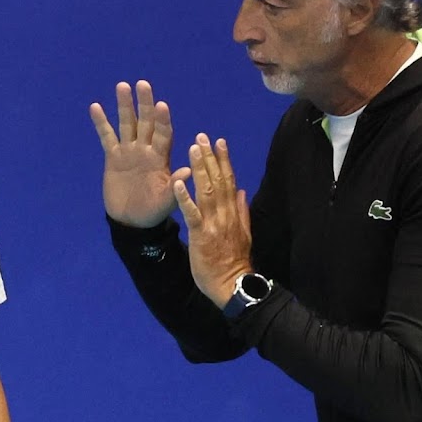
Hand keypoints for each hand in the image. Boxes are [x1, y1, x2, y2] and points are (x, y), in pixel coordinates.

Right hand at [89, 80, 190, 227]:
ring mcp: (129, 151)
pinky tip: (96, 107)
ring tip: (122, 86)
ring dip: (125, 106)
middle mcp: (145, 149)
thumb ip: (175, 186)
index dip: (162, 121)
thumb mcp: (167, 201)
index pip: (163, 134)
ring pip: (127, 124)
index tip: (162, 105)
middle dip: (145, 103)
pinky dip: (101, 122)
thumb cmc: (154, 210)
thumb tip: (188, 171)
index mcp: (161, 158)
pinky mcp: (113, 157)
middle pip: (146, 122)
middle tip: (143, 84)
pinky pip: (107, 137)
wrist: (132, 220)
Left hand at [173, 134, 252, 306]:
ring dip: (199, 169)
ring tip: (193, 149)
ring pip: (206, 191)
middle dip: (210, 157)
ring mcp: (213, 223)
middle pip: (218, 180)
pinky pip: (192, 213)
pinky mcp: (201, 235)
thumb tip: (243, 191)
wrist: (232, 285)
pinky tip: (178, 182)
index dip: (224, 160)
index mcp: (233, 213)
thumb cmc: (234, 261)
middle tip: (202, 137)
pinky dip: (185, 197)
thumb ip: (242, 211)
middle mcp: (225, 214)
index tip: (219, 141)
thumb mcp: (244, 234)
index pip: (229, 181)